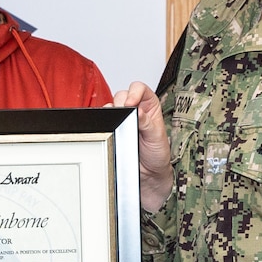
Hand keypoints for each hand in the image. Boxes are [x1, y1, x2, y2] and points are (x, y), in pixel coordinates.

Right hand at [111, 82, 172, 211]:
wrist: (148, 173)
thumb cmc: (157, 154)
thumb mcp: (157, 137)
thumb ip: (148, 123)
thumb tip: (139, 111)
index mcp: (150, 106)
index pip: (140, 88)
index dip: (134, 92)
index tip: (131, 104)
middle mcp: (136, 109)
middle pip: (122, 94)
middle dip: (121, 102)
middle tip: (124, 114)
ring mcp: (123, 119)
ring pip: (112, 105)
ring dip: (113, 111)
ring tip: (119, 123)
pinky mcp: (113, 128)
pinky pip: (104, 118)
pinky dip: (105, 120)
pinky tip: (111, 127)